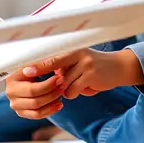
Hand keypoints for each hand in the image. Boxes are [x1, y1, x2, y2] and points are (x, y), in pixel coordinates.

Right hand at [5, 69, 64, 120]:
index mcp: (12, 80)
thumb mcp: (36, 61)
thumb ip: (39, 65)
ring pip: (36, 110)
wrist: (31, 70)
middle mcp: (11, 94)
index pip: (32, 90)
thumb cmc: (34, 63)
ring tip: (61, 93)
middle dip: (52, 94)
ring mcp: (15, 104)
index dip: (48, 86)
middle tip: (63, 85)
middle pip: (35, 102)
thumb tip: (34, 70)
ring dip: (52, 103)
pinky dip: (49, 110)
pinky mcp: (21, 111)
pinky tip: (59, 104)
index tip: (60, 78)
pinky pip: (37, 115)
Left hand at [21, 48, 143, 102]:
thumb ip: (64, 67)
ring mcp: (84, 63)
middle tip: (50, 85)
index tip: (24, 71)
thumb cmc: (96, 67)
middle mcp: (77, 53)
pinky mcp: (90, 75)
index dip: (37, 64)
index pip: (51, 56)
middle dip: (50, 81)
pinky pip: (72, 90)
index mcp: (72, 48)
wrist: (119, 67)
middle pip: (55, 69)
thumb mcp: (79, 62)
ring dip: (67, 89)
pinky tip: (84, 88)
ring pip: (63, 83)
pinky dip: (74, 93)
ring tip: (79, 84)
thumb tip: (46, 77)